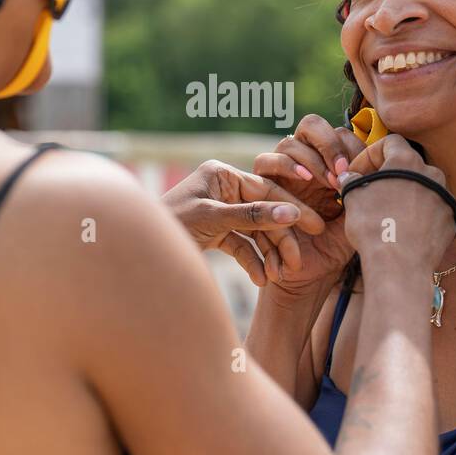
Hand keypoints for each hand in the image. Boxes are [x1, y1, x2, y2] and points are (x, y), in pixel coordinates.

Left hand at [161, 160, 324, 286]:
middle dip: (280, 239)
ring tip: (279, 275)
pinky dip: (251, 261)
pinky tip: (261, 279)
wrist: (138, 253)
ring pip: (254, 232)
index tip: (317, 226)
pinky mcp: (214, 232)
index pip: (266, 190)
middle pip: (263, 213)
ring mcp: (219, 211)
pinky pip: (240, 246)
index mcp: (222, 175)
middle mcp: (222, 190)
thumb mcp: (214, 218)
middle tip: (299, 261)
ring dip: (267, 254)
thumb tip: (291, 213)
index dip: (292, 210)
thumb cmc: (170, 225)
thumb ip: (253, 216)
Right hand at [252, 115, 362, 291]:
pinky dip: (286, 167)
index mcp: (328, 164)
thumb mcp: (358, 213)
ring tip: (328, 182)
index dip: (348, 145)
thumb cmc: (336, 246)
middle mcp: (304, 163)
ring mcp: (281, 174)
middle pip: (310, 126)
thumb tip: (380, 159)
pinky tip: (306, 182)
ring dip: (310, 159)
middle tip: (342, 171)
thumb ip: (366, 185)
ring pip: (288, 143)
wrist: (310, 276)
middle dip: (328, 144)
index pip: (337, 133)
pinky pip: (265, 164)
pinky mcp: (261, 187)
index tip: (360, 169)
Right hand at [339, 134, 455, 272]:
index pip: (390, 142)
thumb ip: (352, 180)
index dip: (370, 154)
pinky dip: (419, 212)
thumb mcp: (353, 198)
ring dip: (405, 193)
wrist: (400, 266)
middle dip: (389, 174)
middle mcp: (432, 173)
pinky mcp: (451, 219)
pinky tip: (403, 227)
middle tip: (371, 191)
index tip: (358, 172)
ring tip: (387, 211)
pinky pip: (433, 208)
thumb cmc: (374, 228)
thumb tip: (350, 176)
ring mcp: (445, 197)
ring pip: (422, 187)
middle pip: (408, 164)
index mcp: (408, 161)